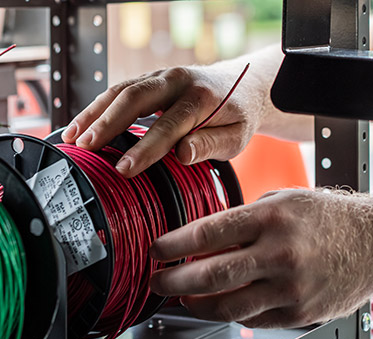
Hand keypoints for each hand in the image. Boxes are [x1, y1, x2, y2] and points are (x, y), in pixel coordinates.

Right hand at [61, 63, 257, 177]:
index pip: (169, 125)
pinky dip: (98, 108)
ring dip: (94, 113)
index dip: (145, 148)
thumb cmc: (238, 116)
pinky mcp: (150, 80)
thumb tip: (182, 154)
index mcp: (201, 98)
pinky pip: (119, 91)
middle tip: (85, 147)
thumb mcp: (236, 136)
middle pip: (135, 98)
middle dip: (107, 123)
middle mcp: (177, 81)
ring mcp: (161, 77)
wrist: (242, 86)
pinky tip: (82, 126)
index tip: (124, 169)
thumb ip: (211, 144)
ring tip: (73, 138)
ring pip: (121, 90)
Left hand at [149, 189, 372, 327]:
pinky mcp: (299, 312)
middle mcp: (280, 252)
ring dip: (196, 305)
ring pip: (228, 306)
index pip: (209, 233)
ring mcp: (291, 287)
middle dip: (174, 281)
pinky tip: (220, 306)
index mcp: (272, 217)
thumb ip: (245, 219)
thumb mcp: (284, 199)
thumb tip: (205, 241)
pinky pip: (253, 320)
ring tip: (183, 298)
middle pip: (212, 274)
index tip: (156, 251)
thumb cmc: (328, 217)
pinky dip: (230, 314)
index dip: (174, 244)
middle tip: (157, 281)